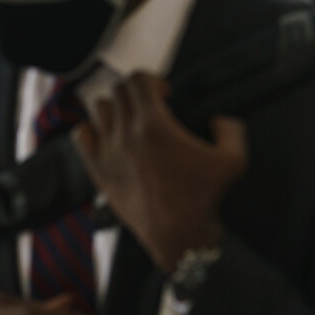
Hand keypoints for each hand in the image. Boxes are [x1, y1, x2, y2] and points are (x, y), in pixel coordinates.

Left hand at [71, 72, 247, 271]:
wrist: (178, 235)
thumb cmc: (202, 199)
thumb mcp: (234, 160)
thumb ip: (231, 129)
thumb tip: (219, 120)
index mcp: (154, 125)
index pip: (138, 80)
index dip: (153, 80)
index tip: (165, 94)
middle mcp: (125, 134)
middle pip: (119, 91)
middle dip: (136, 93)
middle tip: (150, 107)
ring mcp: (107, 151)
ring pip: (99, 108)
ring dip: (115, 107)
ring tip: (129, 120)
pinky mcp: (97, 169)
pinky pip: (81, 135)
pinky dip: (91, 129)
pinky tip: (108, 137)